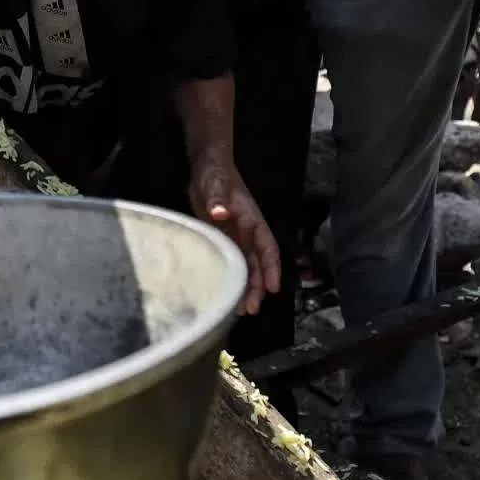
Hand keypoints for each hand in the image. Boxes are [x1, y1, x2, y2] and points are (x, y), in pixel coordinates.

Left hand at [189, 157, 280, 316]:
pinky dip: (233, 278)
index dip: (272, 268)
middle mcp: (248, 233)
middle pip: (258, 264)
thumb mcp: (215, 184)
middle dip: (258, 287)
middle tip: (251, 309)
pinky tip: (226, 294)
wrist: (206, 169)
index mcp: (252, 221)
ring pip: (246, 268)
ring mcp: (236, 238)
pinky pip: (232, 263)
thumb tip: (220, 213)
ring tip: (242, 310)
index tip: (274, 287)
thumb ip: (217, 199)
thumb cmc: (215, 174)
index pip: (267, 248)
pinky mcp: (223, 240)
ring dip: (247, 288)